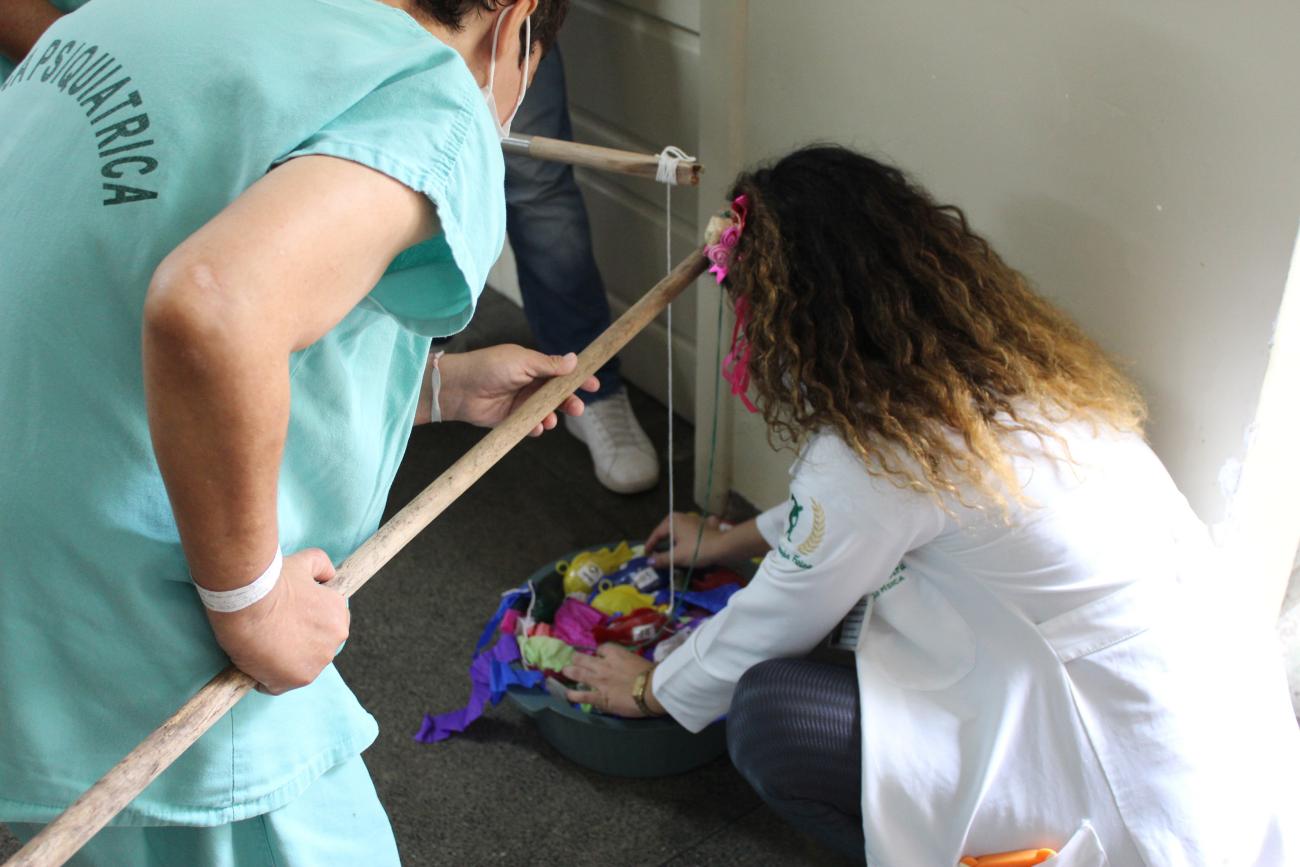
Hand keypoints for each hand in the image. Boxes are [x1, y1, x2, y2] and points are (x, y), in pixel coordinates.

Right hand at [205, 548, 349, 694]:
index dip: (304, 625)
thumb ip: (322, 567)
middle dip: (294, 644)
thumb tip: (329, 576)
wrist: (246, 599)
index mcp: (339, 617)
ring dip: (280, 662)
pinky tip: (253, 661)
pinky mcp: (292, 680)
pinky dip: (263, 678)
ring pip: (296, 668)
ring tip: (260, 645)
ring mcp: (315, 665)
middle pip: (311, 650)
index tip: (286, 621)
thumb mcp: (305, 561)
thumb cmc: (272, 581)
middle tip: (270, 632)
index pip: (324, 628)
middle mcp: (334, 644)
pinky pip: (275, 685)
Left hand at [435, 345, 599, 435]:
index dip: (578, 379)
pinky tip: (535, 427)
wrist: (459, 388)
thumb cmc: (489, 367)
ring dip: (552, 417)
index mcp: (534, 367)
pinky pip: (530, 425)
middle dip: (569, 402)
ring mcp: (520, 402)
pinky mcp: (511, 419)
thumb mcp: (523, 361)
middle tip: (577, 409)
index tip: (594, 386)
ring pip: (546, 412)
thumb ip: (549, 365)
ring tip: (549, 420)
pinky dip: (535, 428)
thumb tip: (574, 359)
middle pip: (557, 396)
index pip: (561, 373)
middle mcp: (529, 384)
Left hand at [562, 643, 660, 716]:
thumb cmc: (652, 674)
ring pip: (579, 673)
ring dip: (570, 671)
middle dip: (577, 658)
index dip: (599, 652)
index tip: (599, 655)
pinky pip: (582, 696)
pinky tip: (568, 695)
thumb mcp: (640, 660)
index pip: (602, 648)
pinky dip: (573, 695)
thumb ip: (631, 660)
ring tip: (565, 671)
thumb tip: (632, 663)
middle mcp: (603, 665)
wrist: (651, 690)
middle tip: (573, 659)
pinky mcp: (599, 697)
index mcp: (616, 653)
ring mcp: (599, 681)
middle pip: (584, 658)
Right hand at [645, 513, 727, 568]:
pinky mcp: (704, 525)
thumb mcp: (677, 557)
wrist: (723, 546)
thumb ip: (662, 559)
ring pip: (679, 529)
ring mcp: (694, 519)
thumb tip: (649, 561)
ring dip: (674, 538)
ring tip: (670, 546)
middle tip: (656, 551)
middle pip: (667, 530)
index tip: (646, 554)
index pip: (656, 534)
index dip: (650, 545)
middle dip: (661, 540)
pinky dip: (689, 534)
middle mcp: (681, 516)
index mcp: (672, 522)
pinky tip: (691, 537)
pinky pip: (692, 529)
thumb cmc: (697, 550)